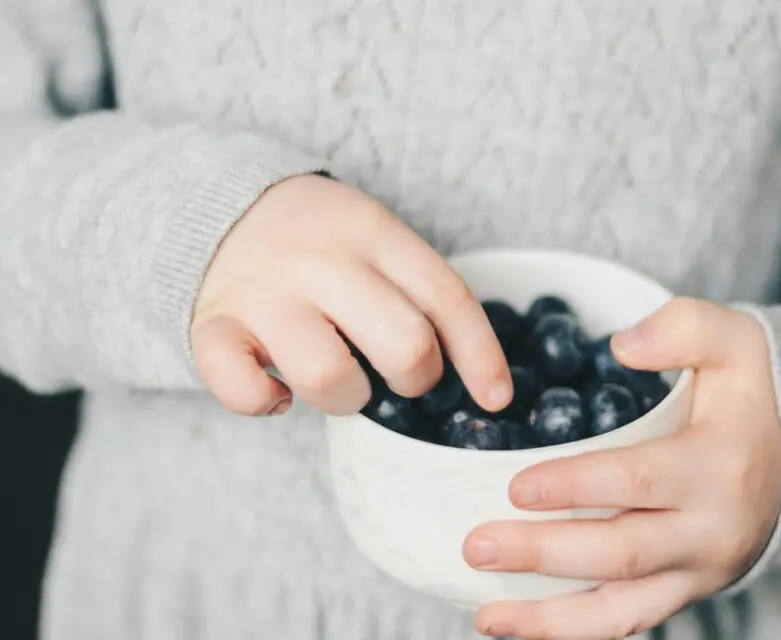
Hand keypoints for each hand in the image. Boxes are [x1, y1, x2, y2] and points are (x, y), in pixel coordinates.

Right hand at [190, 174, 511, 415]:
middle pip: (404, 345)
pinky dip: (264, 403)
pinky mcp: (212, 326)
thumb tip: (483, 379)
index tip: (496, 397)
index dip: (480, 356)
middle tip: (400, 374)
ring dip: (348, 399)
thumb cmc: (322, 242)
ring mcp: (263, 293)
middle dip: (416, 378)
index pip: (446, 298)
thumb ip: (418, 290)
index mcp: (372, 231)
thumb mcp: (376, 237)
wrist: (219, 204)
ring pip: (329, 376)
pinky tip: (278, 393)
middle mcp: (320, 260)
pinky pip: (242, 389)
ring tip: (341, 382)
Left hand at [464, 298, 780, 639]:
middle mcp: (712, 531)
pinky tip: (519, 625)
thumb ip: (684, 328)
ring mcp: (700, 571)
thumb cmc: (756, 395)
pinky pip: (628, 622)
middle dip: (543, 555)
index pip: (638, 482)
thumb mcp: (737, 341)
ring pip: (621, 611)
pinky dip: (573, 631)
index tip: (515, 487)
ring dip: (549, 618)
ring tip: (486, 614)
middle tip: (476, 546)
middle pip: (619, 554)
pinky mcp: (686, 591)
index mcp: (719, 467)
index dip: (576, 487)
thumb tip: (620, 347)